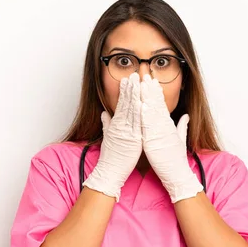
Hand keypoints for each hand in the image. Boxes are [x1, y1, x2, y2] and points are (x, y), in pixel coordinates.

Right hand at [82, 73, 141, 201]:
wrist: (110, 172)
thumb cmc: (111, 157)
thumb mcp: (107, 137)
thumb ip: (106, 124)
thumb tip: (104, 114)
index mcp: (116, 125)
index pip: (122, 104)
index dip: (125, 92)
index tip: (128, 80)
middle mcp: (120, 126)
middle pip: (126, 104)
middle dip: (131, 89)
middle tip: (133, 74)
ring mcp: (126, 132)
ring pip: (131, 111)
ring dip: (135, 96)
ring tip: (138, 83)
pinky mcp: (132, 140)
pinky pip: (137, 125)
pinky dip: (139, 114)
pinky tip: (142, 103)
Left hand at [140, 74, 202, 202]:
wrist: (177, 175)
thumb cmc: (176, 159)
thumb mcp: (179, 139)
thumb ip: (182, 126)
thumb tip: (186, 116)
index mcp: (168, 126)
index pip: (161, 106)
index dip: (156, 92)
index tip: (152, 81)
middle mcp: (164, 128)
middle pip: (157, 105)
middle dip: (151, 90)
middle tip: (146, 75)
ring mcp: (159, 135)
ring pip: (152, 113)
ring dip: (147, 98)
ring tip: (142, 85)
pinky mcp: (154, 143)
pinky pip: (148, 127)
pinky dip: (145, 116)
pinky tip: (142, 106)